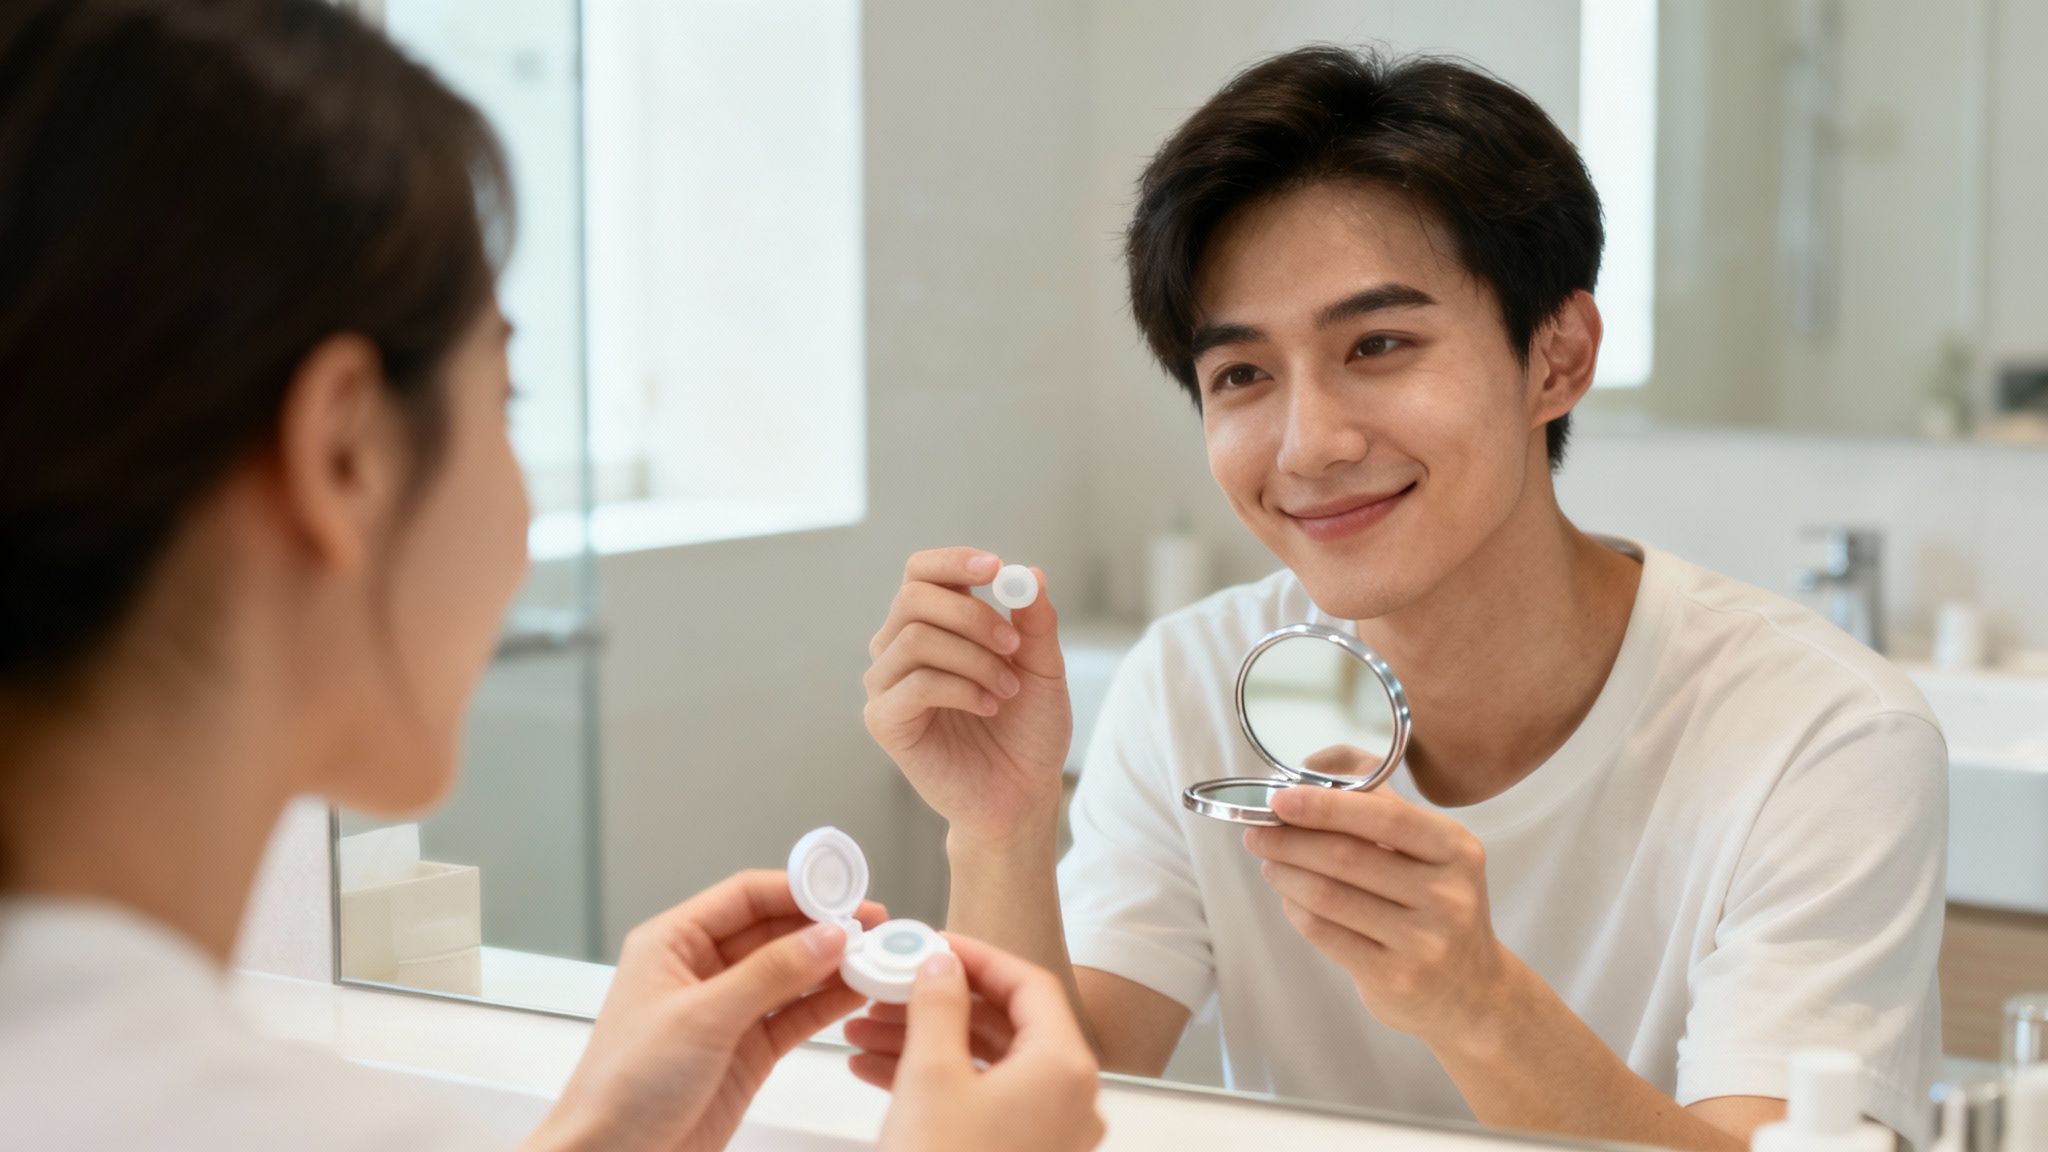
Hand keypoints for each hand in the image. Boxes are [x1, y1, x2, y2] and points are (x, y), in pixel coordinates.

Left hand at [525, 870, 885, 1151]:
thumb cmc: (622, 1087)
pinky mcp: (747, 1051)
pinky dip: (827, 1003)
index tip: (845, 891)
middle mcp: (701, 971)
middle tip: (873, 924)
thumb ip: (769, 974)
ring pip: (790, 973)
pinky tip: (857, 992)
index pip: (745, 897)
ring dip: (832, 965)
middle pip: (774, 931)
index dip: (798, 889)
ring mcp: (727, 1011)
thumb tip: (827, 936)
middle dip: (823, 926)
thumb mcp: (701, 1019)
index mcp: (673, 943)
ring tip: (876, 956)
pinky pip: (795, 1015)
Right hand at [844, 935, 1105, 1151]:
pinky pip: (980, 1101)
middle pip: (1006, 1024)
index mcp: (1063, 1067)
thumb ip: (937, 1005)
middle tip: (890, 984)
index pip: (1029, 984)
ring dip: (926, 1039)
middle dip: (938, 1002)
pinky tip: (876, 1070)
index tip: (933, 945)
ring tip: (865, 1029)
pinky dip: (934, 1080)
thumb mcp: (930, 1075)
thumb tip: (941, 966)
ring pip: (986, 1064)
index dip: (977, 957)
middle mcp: (1068, 1100)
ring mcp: (1047, 1134)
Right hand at [863, 547, 1073, 845]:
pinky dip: (961, 689)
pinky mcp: (883, 720)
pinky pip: (914, 684)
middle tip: (1014, 646)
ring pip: (915, 638)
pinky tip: (988, 707)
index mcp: (933, 624)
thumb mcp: (1044, 667)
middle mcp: (900, 647)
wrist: (1022, 793)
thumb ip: (1036, 622)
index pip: (922, 573)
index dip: (953, 561)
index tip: (995, 568)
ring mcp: (886, 684)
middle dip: (972, 615)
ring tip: (1007, 690)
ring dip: (974, 659)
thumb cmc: (1028, 729)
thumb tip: (1030, 573)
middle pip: (913, 597)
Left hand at [1243, 785, 1511, 1046]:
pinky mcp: (1394, 977)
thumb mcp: (1431, 849)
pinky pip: (1325, 933)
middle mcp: (1447, 894)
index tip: (1280, 799)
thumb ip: (1379, 799)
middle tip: (1257, 832)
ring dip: (1286, 874)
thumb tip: (1313, 764)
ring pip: (1328, 896)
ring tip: (1269, 863)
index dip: (1325, 805)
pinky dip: (1296, 910)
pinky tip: (1290, 898)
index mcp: (1456, 849)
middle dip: (1291, 840)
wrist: (1471, 991)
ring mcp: (1423, 940)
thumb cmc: (1436, 904)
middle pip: (1347, 856)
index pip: (1384, 816)